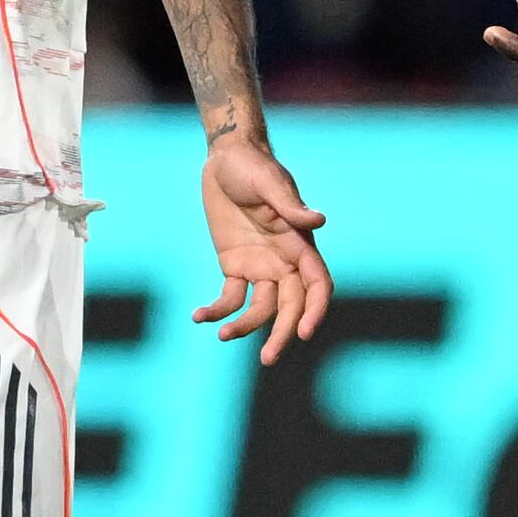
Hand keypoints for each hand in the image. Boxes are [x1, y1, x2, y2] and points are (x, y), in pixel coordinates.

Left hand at [191, 125, 333, 364]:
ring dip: (246, 326)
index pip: (318, 285)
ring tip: (223, 336)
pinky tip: (199, 317)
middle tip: (267, 358)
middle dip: (283, 333)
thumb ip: (290, 206)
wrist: (227, 158)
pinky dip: (217, 310)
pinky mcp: (234, 266)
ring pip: (261, 308)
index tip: (304, 332)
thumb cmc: (254, 166)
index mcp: (299, 244)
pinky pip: (230, 296)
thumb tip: (318, 222)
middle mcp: (284, 261)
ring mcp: (260, 266)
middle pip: (291, 306)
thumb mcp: (271, 183)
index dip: (315, 310)